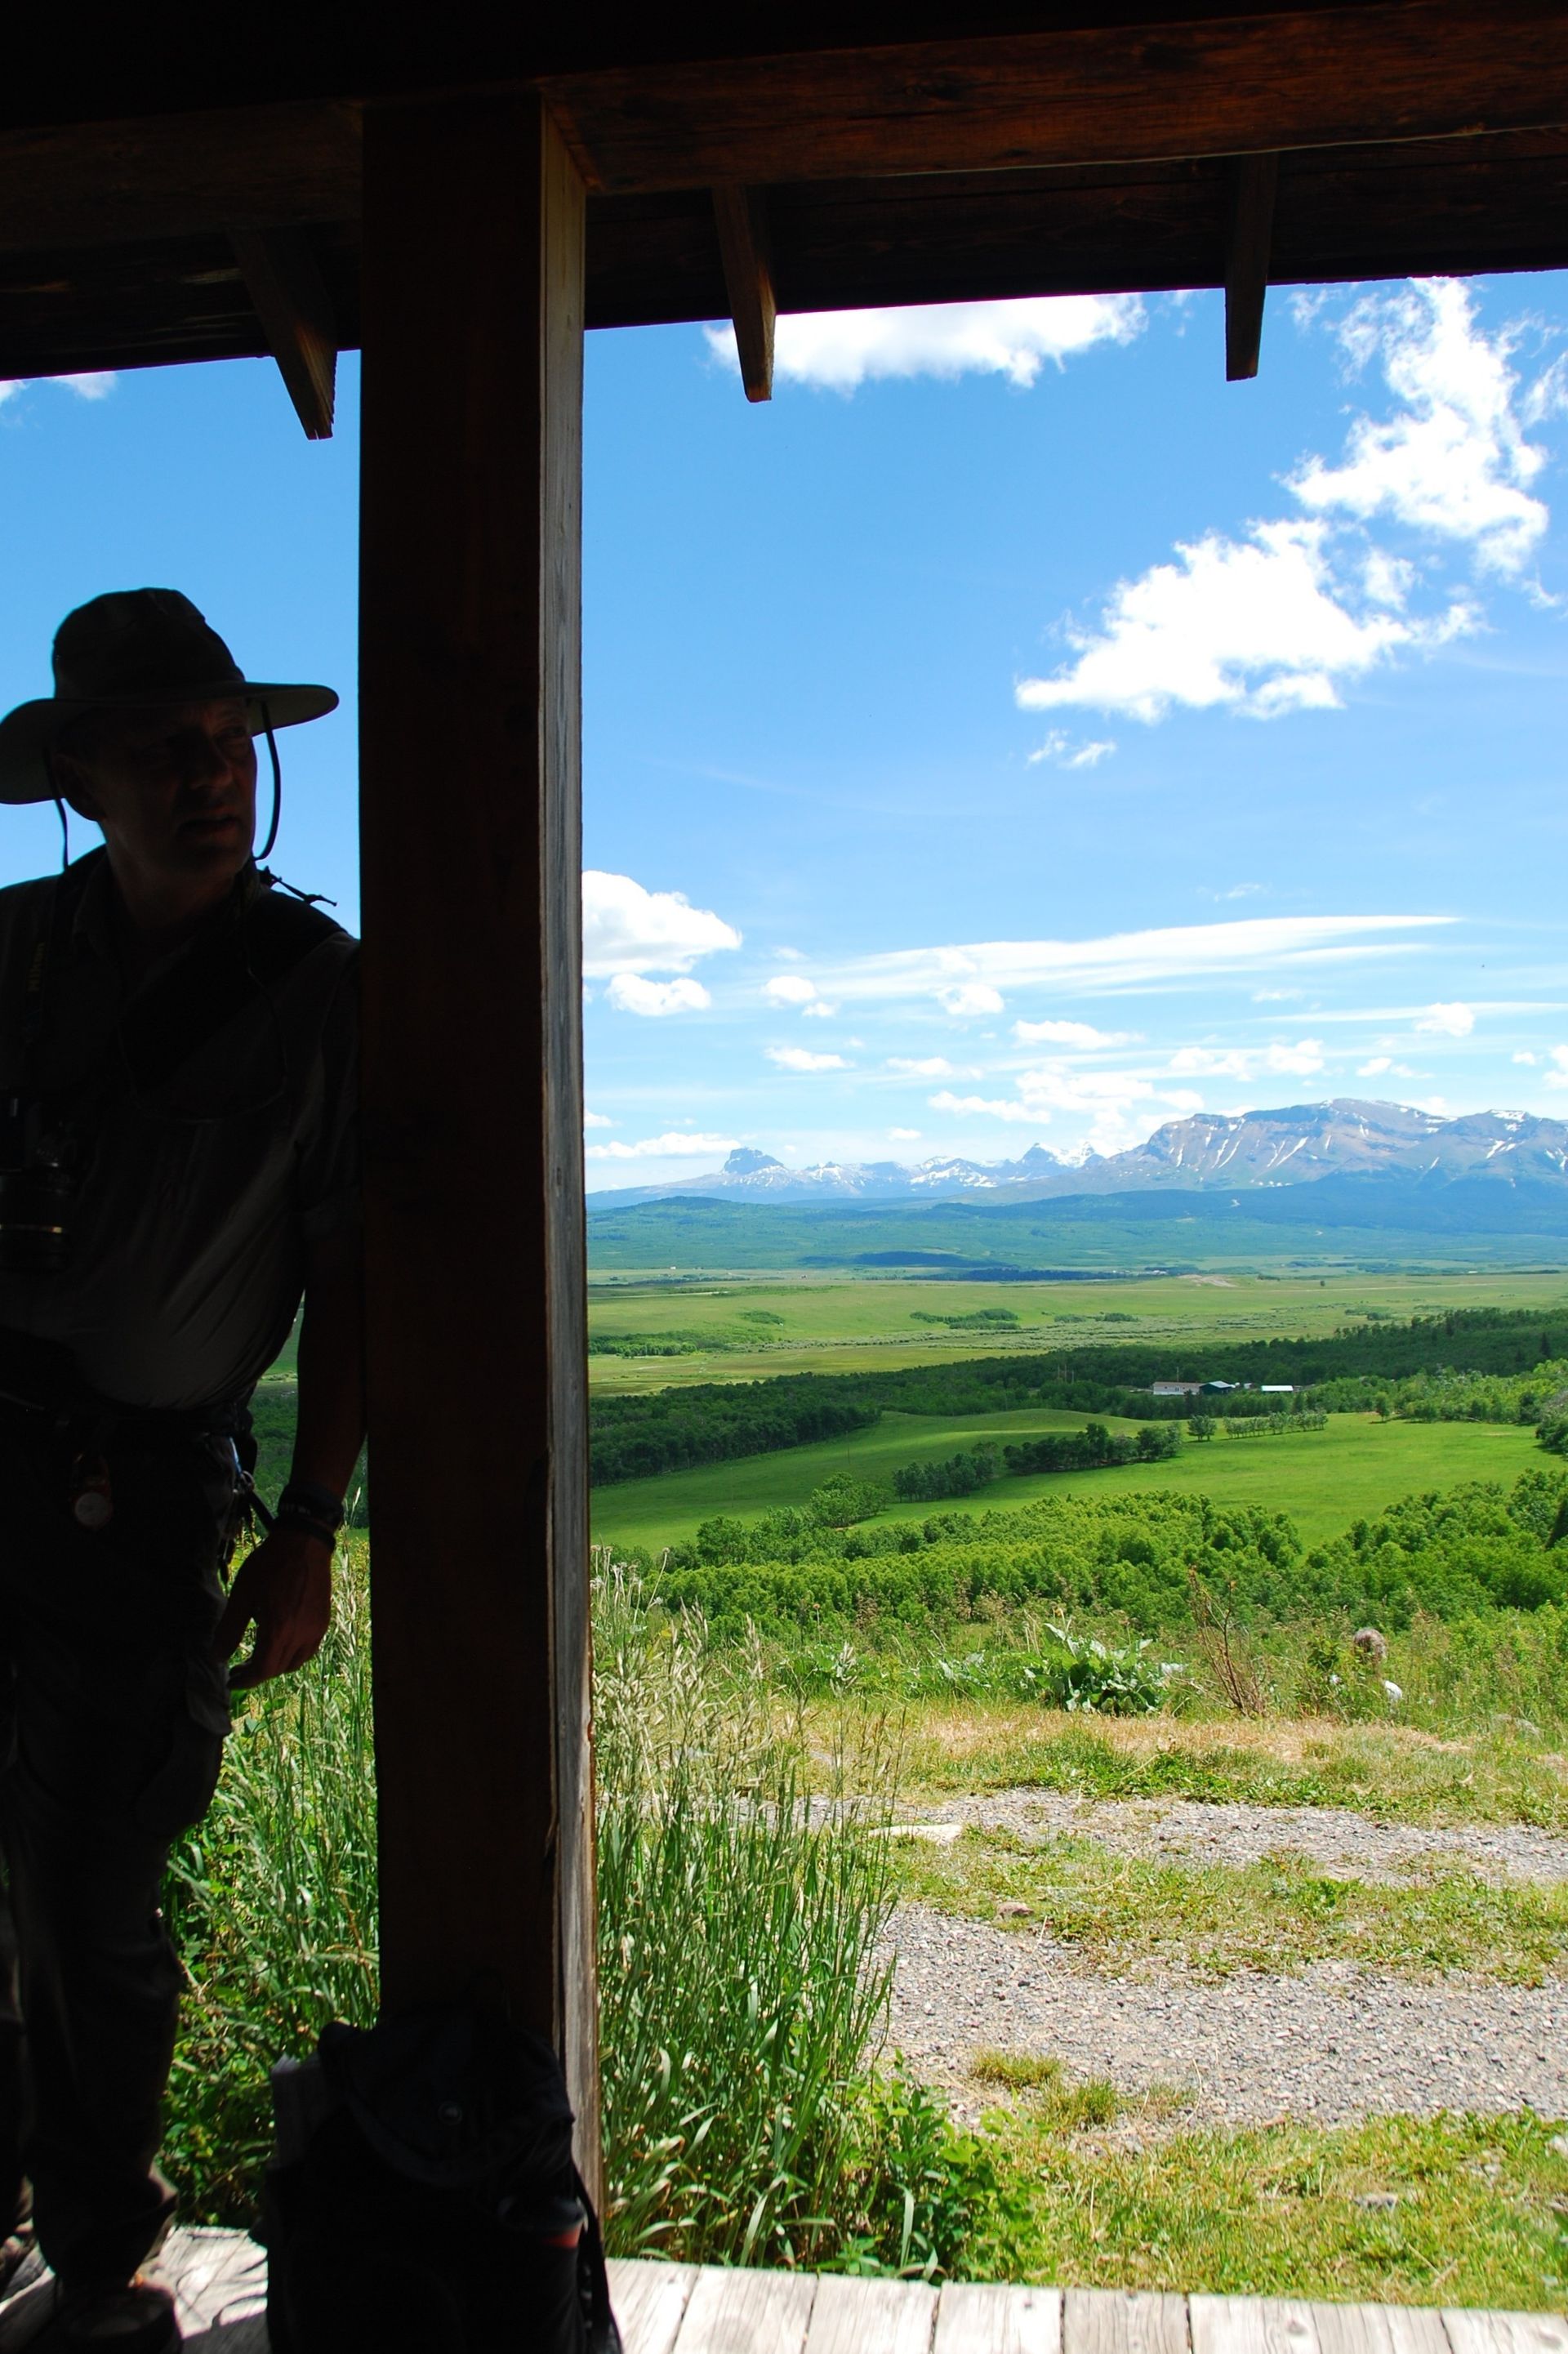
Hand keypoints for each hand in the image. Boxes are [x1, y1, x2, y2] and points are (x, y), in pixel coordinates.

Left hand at [215, 1525, 333, 1688]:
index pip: (262, 1671)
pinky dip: (292, 1654)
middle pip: (277, 1669)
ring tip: (259, 1656)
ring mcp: (315, 1630)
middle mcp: (301, 1636)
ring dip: (275, 1665)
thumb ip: (229, 1630)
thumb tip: (217, 1657)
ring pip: (294, 1663)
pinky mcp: (323, 1622)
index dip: (244, 1680)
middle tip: (239, 1668)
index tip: (231, 1680)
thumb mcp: (242, 1596)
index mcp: (279, 1631)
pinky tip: (281, 1641)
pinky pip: (307, 1650)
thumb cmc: (269, 1566)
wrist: (304, 1543)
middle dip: (256, 1674)